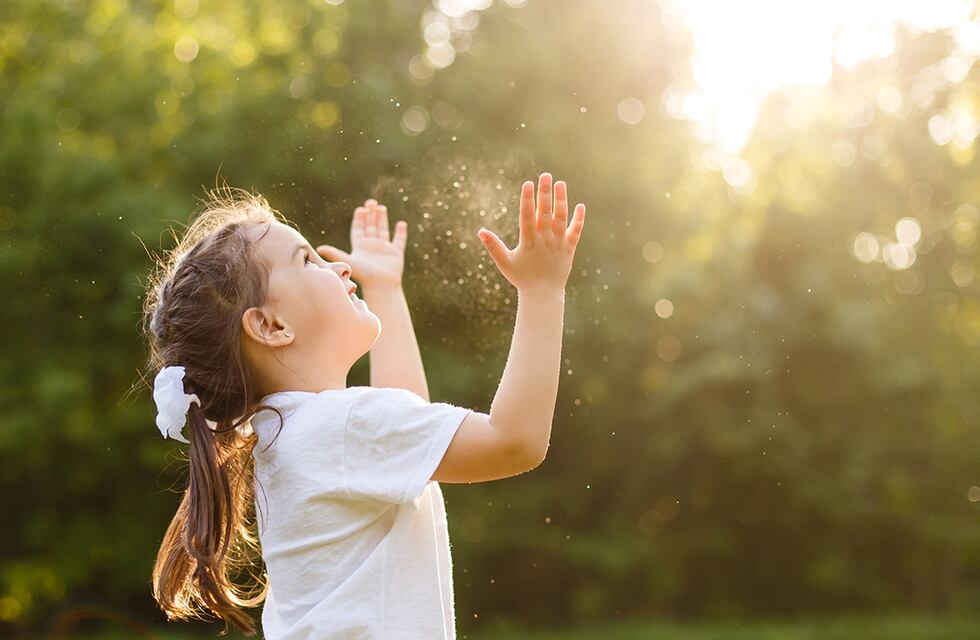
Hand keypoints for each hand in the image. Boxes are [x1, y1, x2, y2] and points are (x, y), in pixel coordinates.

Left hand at [316, 199, 407, 288]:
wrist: (380, 286)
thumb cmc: (364, 275)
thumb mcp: (348, 261)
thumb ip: (335, 253)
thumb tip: (319, 248)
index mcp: (360, 247)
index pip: (358, 230)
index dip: (359, 219)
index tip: (360, 209)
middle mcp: (371, 247)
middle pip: (370, 227)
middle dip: (370, 215)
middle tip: (371, 202)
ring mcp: (384, 250)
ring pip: (383, 230)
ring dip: (382, 219)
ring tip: (381, 207)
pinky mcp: (396, 253)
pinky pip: (399, 240)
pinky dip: (400, 232)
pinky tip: (400, 224)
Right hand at [477, 173, 585, 291]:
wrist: (543, 295)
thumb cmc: (522, 278)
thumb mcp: (505, 263)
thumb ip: (494, 246)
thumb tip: (480, 232)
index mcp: (529, 242)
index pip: (527, 216)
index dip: (527, 199)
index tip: (528, 183)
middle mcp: (545, 240)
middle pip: (545, 212)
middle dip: (545, 193)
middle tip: (545, 175)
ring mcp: (558, 244)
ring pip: (561, 218)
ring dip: (561, 200)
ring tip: (560, 183)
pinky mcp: (569, 249)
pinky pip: (575, 232)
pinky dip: (578, 219)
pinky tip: (580, 205)